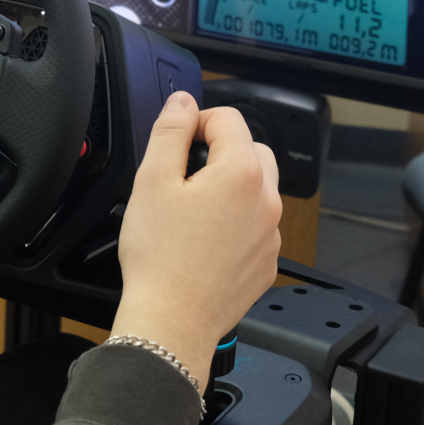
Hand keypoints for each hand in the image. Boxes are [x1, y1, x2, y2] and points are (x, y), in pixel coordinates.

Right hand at [110, 91, 282, 392]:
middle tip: (184, 172)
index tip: (178, 139)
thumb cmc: (160, 257)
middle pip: (252, 150)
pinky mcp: (267, 262)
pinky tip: (204, 240)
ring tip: (192, 209)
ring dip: (232, 186)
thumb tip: (184, 103)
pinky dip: (237, 222)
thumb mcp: (152, 180)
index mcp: (240, 173)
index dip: (198, 121)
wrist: (172, 320)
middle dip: (221, 150)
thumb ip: (171, 131)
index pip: (228, 119)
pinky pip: (258, 226)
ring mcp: (271, 234)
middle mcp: (266, 200)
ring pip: (258, 189)